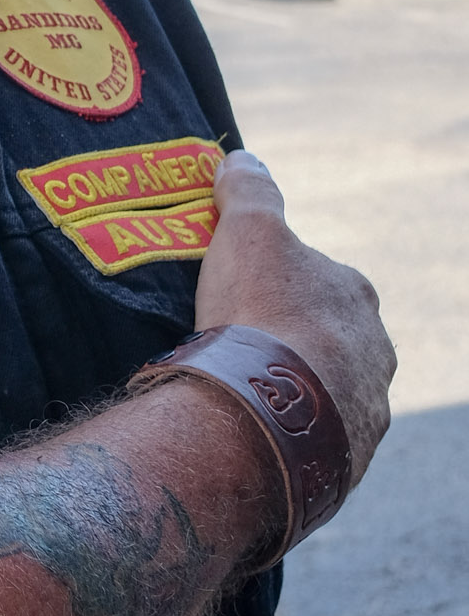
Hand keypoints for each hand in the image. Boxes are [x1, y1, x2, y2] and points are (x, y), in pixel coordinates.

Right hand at [195, 150, 393, 491]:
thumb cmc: (261, 312)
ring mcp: (366, 408)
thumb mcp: (248, 232)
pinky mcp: (349, 458)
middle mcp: (375, 351)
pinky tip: (255, 431)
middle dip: (293, 340)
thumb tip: (242, 157)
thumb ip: (249, 192)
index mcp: (357, 296)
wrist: (267, 413)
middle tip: (239, 346)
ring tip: (243, 394)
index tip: (242, 294)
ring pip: (328, 390)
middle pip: (330, 337)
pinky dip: (290, 432)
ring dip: (294, 390)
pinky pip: (317, 438)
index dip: (279, 283)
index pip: (320, 280)